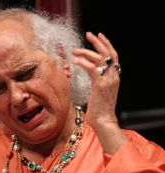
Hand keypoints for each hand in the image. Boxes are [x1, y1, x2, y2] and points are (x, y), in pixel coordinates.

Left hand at [72, 32, 126, 153]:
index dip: (106, 45)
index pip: (113, 57)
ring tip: (75, 50)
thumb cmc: (99, 111)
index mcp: (114, 78)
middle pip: (109, 53)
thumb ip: (97, 84)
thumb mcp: (100, 94)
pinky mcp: (100, 85)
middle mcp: (113, 77)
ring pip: (99, 58)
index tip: (99, 37)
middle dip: (98, 42)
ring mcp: (108, 81)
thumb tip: (89, 78)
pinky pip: (91, 68)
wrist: (103, 122)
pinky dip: (83, 62)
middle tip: (88, 34)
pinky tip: (75, 61)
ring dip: (87, 51)